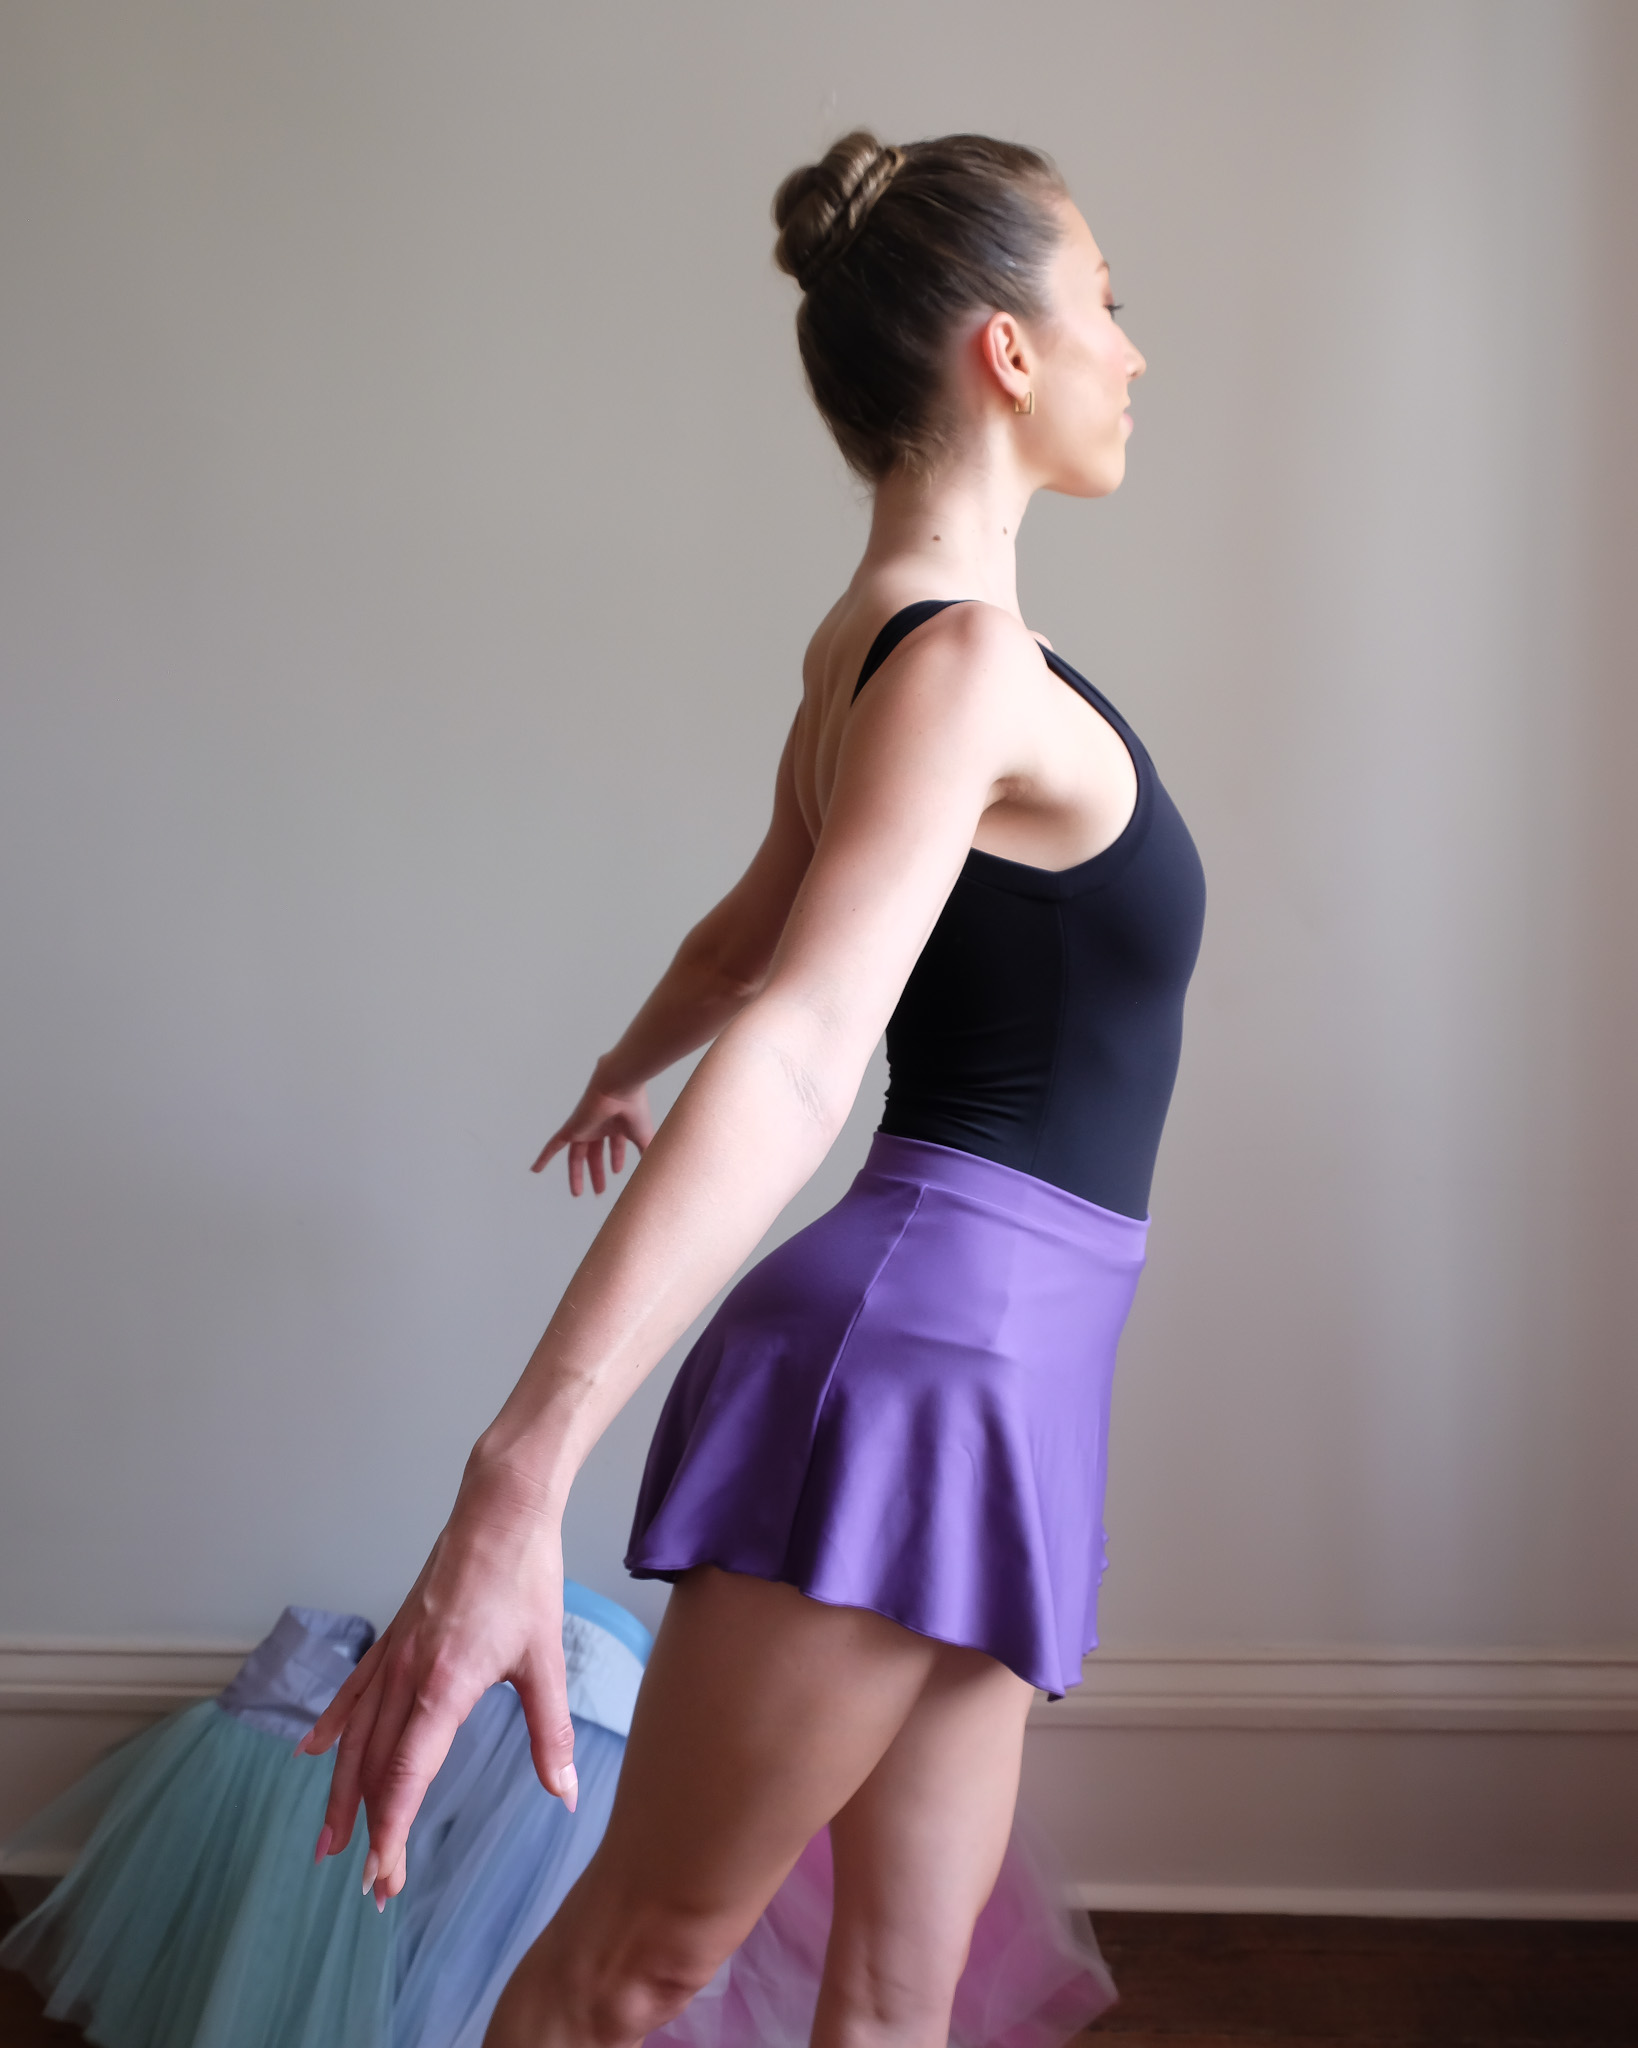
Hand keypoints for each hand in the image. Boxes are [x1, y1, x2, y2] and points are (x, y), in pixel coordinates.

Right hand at [294, 1458, 575, 1908]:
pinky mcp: (393, 1638)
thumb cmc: (527, 1579)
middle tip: (367, 1885)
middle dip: (369, 1830)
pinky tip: (313, 1754)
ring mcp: (394, 1655)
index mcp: (443, 1686)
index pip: (406, 1776)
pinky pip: (353, 1692)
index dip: (392, 1831)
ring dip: (341, 1792)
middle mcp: (407, 1675)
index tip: (384, 1877)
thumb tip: (566, 1794)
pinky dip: (332, 1727)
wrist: (499, 1510)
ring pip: (355, 1737)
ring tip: (329, 1842)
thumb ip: (551, 1732)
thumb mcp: (546, 1658)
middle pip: (375, 1767)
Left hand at [532, 1069, 653, 1195]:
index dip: (615, 1160)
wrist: (621, 1087)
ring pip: (576, 1155)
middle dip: (597, 1173)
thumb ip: (645, 1153)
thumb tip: (651, 1170)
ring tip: (578, 1193)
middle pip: (594, 1154)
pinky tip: (535, 1170)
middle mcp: (599, 1126)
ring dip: (577, 1174)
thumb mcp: (643, 1137)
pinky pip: (554, 1145)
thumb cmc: (634, 1109)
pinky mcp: (571, 1128)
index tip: (616, 1172)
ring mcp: (584, 1128)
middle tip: (599, 1192)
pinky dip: (544, 1157)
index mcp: (616, 1126)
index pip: (613, 1146)